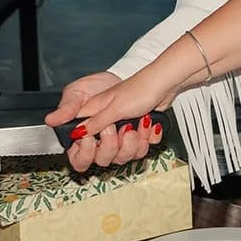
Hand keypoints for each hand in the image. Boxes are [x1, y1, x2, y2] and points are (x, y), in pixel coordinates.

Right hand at [47, 70, 168, 170]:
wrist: (164, 83)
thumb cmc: (139, 88)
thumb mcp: (114, 106)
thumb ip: (94, 122)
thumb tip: (76, 133)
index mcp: (94, 118)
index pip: (80, 146)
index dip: (86, 150)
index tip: (93, 140)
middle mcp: (106, 128)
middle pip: (104, 157)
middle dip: (116, 146)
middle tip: (124, 128)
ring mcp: (123, 133)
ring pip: (124, 155)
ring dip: (136, 141)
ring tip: (140, 122)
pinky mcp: (139, 134)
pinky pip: (142, 148)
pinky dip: (149, 137)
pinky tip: (150, 123)